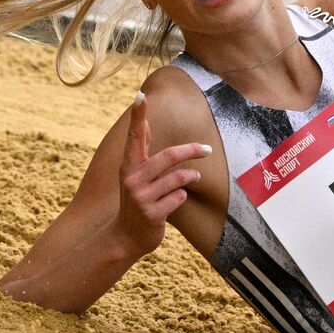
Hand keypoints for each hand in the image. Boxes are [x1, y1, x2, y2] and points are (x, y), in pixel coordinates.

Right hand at [115, 92, 211, 254]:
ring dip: (191, 177)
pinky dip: (182, 197)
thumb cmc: (135, 201)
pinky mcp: (152, 214)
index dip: (137, 116)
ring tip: (193, 177)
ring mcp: (142, 198)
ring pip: (179, 178)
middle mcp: (132, 179)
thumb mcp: (133, 175)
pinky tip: (173, 203)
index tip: (141, 95)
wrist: (126, 237)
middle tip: (208, 148)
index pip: (134, 137)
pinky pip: (180, 197)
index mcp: (128, 166)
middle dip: (192, 150)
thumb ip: (140, 151)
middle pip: (169, 156)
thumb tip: (144, 123)